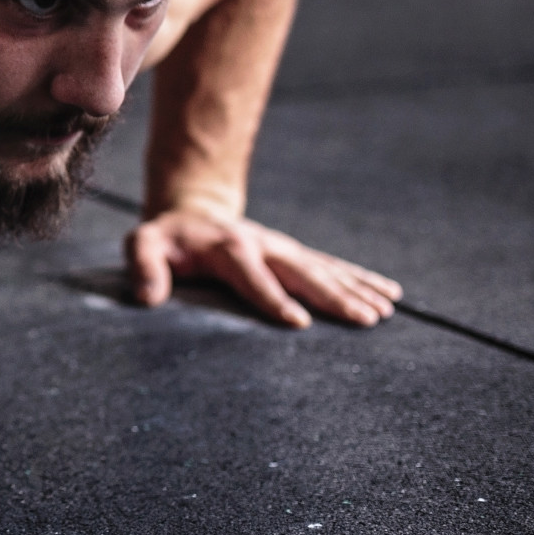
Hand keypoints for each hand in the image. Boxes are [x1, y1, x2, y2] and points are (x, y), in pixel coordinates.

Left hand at [125, 208, 402, 327]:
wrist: (191, 211)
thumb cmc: (165, 239)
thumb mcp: (142, 244)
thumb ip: (142, 266)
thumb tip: (146, 298)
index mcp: (227, 247)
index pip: (251, 275)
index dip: (273, 297)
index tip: (298, 323)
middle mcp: (263, 245)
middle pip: (301, 271)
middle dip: (332, 296)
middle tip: (363, 319)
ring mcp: (283, 249)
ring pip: (325, 269)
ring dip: (355, 290)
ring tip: (384, 312)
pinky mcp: (295, 254)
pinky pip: (333, 267)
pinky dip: (362, 279)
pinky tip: (390, 295)